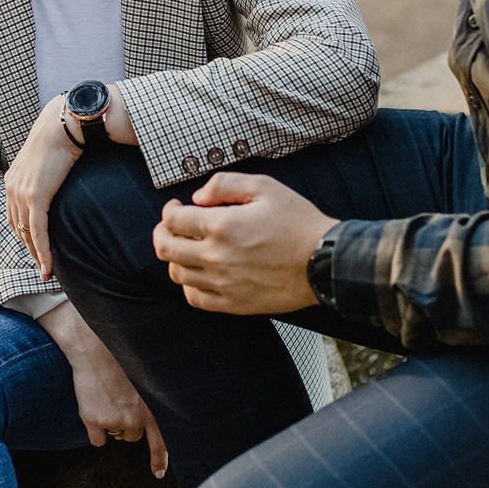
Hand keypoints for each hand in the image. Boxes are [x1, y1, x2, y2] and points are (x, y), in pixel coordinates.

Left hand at [5, 94, 79, 276]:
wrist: (62, 125)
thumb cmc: (60, 138)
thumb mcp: (46, 159)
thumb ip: (44, 174)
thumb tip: (56, 179)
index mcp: (12, 180)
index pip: (13, 216)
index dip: (22, 235)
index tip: (34, 249)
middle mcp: (12, 188)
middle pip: (17, 228)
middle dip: (29, 250)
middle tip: (42, 267)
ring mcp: (21, 193)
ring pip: (26, 234)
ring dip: (37, 255)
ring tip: (47, 272)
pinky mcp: (35, 197)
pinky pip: (37, 231)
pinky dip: (43, 251)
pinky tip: (48, 266)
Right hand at [37, 301, 168, 477]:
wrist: (93, 348)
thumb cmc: (116, 360)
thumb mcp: (141, 380)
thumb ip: (144, 403)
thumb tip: (138, 426)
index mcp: (151, 406)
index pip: (160, 440)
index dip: (159, 458)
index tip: (158, 474)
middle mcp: (135, 417)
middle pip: (131, 436)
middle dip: (124, 424)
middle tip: (116, 399)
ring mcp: (115, 421)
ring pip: (115, 436)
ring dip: (110, 424)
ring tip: (105, 397)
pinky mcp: (95, 422)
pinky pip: (97, 440)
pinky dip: (94, 430)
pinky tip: (92, 408)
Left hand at [153, 172, 330, 314]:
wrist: (325, 262)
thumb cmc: (297, 222)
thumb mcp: (264, 186)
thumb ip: (224, 184)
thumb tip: (197, 197)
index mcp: (221, 226)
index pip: (172, 220)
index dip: (169, 210)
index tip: (176, 207)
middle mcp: (216, 257)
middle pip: (165, 247)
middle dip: (163, 232)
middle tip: (172, 226)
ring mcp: (223, 283)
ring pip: (177, 273)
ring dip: (176, 257)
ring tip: (188, 247)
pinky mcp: (233, 303)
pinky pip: (194, 298)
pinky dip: (189, 284)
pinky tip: (199, 273)